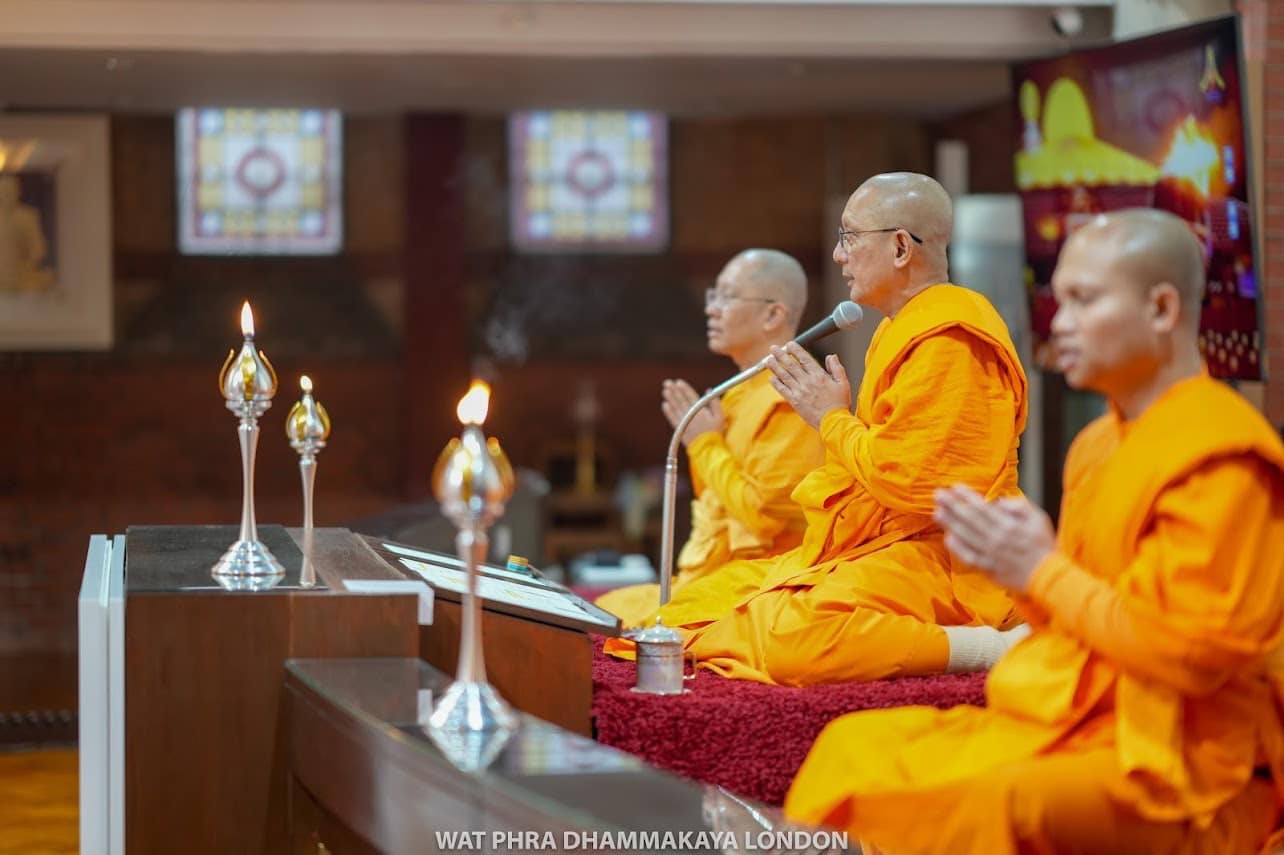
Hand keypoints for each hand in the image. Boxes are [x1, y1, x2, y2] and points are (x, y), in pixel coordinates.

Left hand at [662, 379, 723, 446]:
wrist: (708, 449)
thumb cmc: (716, 432)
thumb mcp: (720, 417)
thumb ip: (715, 403)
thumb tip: (709, 390)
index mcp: (701, 410)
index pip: (691, 396)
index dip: (684, 388)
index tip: (678, 382)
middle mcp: (691, 414)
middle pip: (681, 400)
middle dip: (674, 391)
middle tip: (667, 383)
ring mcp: (685, 421)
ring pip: (676, 407)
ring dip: (670, 398)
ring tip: (665, 391)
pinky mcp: (680, 429)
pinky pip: (672, 418)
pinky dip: (668, 412)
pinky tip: (665, 405)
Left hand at [765, 343, 851, 428]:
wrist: (833, 422)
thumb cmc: (839, 404)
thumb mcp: (843, 383)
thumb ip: (837, 368)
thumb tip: (831, 356)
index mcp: (819, 376)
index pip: (805, 358)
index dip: (796, 350)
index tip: (789, 344)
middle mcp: (808, 382)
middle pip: (791, 365)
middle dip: (781, 355)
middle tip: (773, 348)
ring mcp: (800, 392)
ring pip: (784, 376)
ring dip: (775, 367)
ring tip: (768, 360)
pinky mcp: (795, 402)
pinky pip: (783, 390)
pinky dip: (776, 383)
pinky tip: (771, 377)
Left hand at [933, 485, 1055, 591]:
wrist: (1047, 577)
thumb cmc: (1043, 546)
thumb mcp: (1039, 519)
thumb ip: (1019, 507)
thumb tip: (998, 502)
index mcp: (1009, 525)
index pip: (983, 507)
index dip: (967, 496)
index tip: (954, 487)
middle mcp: (997, 538)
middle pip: (970, 519)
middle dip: (952, 505)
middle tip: (937, 494)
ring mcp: (990, 554)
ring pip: (966, 536)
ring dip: (950, 523)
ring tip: (937, 512)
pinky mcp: (988, 568)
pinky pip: (968, 556)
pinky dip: (957, 547)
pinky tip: (948, 537)